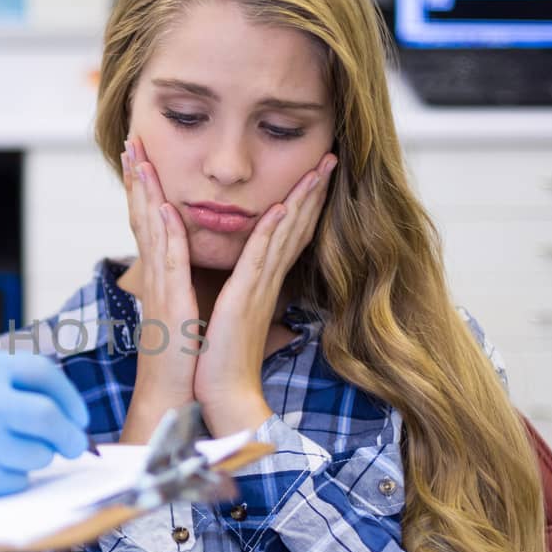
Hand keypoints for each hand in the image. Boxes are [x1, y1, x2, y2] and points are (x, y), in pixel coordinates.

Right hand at [0, 351, 90, 507]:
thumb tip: (47, 401)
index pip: (41, 374)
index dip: (67, 396)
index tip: (74, 414)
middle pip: (48, 417)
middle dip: (70, 434)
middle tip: (73, 444)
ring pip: (33, 454)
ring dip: (36, 458)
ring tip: (13, 455)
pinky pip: (10, 481)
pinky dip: (10, 479)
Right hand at [119, 136, 200, 443]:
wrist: (177, 397)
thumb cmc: (186, 362)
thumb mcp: (187, 316)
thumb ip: (186, 290)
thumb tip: (192, 277)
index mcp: (162, 278)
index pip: (152, 223)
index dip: (145, 189)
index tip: (141, 157)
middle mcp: (156, 277)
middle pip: (142, 215)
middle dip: (136, 177)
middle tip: (129, 140)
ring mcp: (159, 287)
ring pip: (149, 227)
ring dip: (143, 189)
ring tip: (137, 155)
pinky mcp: (170, 301)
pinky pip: (168, 256)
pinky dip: (166, 227)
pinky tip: (164, 203)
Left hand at [196, 153, 336, 435]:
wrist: (220, 394)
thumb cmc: (221, 359)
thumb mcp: (231, 316)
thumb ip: (241, 295)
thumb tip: (244, 286)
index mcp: (261, 283)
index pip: (287, 235)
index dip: (303, 203)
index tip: (315, 174)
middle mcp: (266, 281)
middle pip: (296, 227)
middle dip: (313, 191)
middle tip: (331, 158)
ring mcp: (259, 289)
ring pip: (285, 234)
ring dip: (301, 199)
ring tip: (319, 168)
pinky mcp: (245, 299)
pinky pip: (261, 259)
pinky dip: (272, 232)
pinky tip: (282, 207)